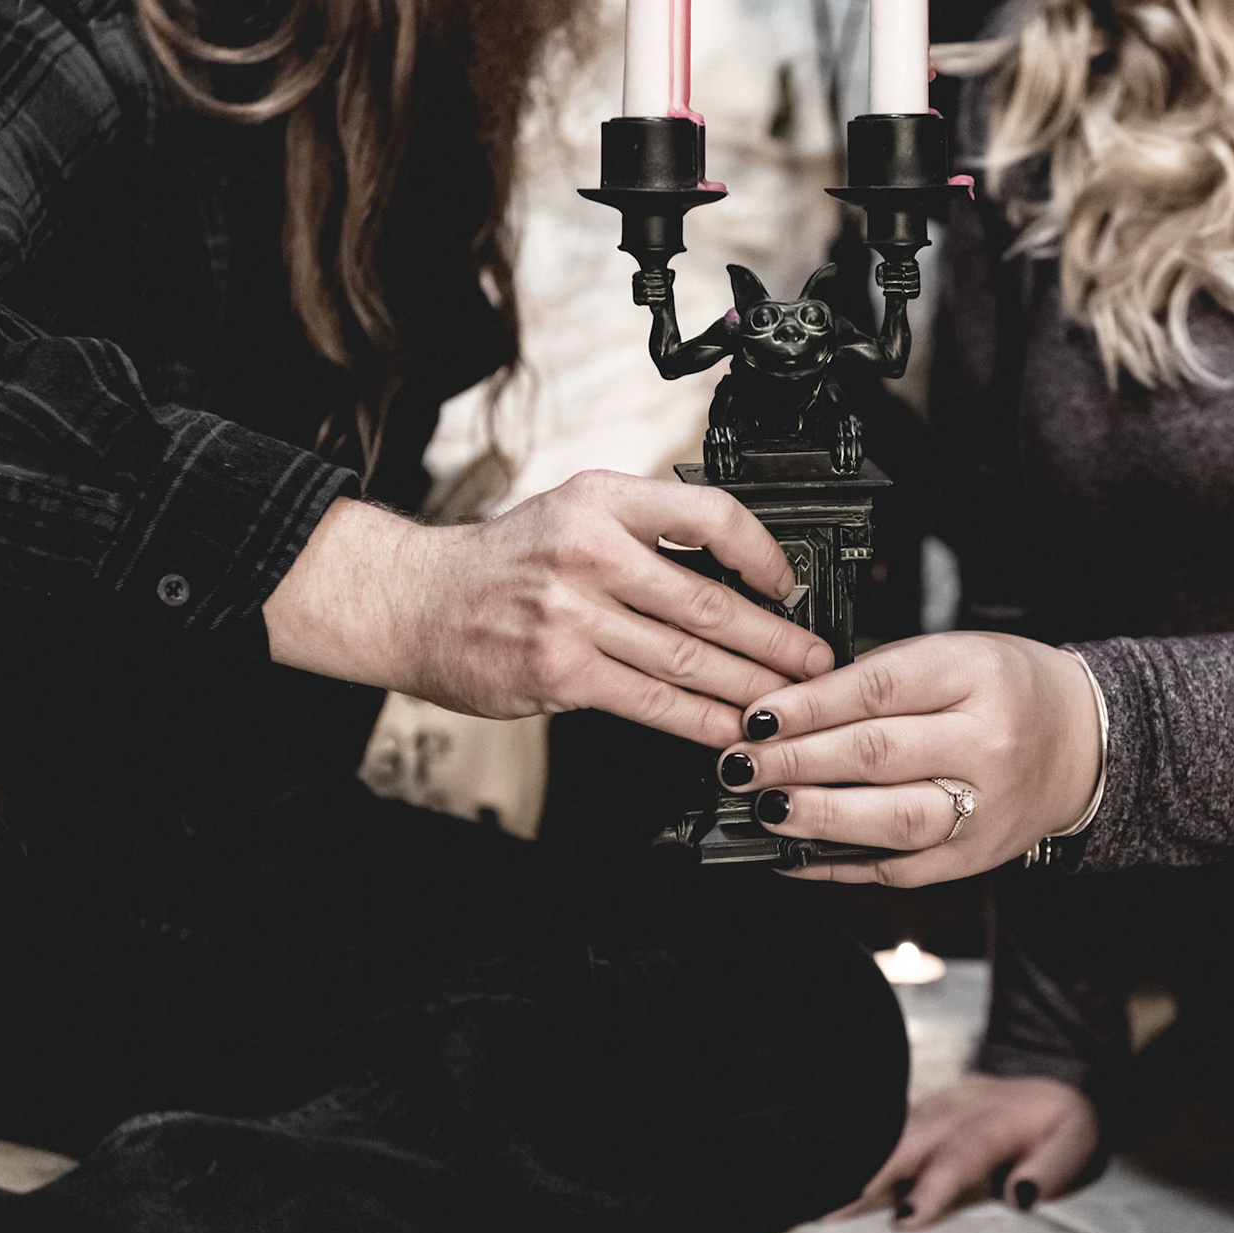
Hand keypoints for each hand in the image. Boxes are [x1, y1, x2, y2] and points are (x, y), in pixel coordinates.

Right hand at [264, 473, 832, 744]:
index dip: (763, 552)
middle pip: (709, 601)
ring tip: (789, 704)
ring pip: (686, 658)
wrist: (417, 601)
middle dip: (775, 640)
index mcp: (603, 500)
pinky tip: (730, 731)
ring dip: (749, 688)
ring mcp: (572, 614)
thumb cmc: (504, 563)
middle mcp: (590, 551)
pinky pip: (649, 701)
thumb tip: (740, 576)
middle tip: (816, 662)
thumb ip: (648, 533)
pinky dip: (699, 721)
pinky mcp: (560, 671)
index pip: (708, 514)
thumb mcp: (575, 515)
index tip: (789, 583)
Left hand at [713, 632, 1102, 885]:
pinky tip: (794, 853)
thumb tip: (790, 706)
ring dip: (816, 814)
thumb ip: (880, 677)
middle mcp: (987, 744)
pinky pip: (898, 869)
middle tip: (742, 763)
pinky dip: (839, 863)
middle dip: (796, 761)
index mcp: (978, 677)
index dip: (809, 706)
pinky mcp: (974, 857)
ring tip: (766, 806)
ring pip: (890, 819)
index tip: (759, 714)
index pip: (879, 691)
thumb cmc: (1007, 690)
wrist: (1083, 741)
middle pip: (877, 755)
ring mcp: (985, 808)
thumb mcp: (954, 654)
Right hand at [836, 1074, 1100, 1229]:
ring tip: (824, 1196)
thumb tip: (1019, 1195)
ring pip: (890, 1131)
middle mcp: (958, 1107)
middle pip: (909, 1137)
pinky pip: (886, 1129)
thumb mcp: (1074, 1144)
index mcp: (996, 1117)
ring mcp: (934, 1105)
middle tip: (835, 1206)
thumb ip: (1049, 1169)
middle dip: (873, 1171)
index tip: (906, 1217)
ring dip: (859, 1162)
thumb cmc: (1060, 1124)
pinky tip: (832, 1173)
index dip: (933, 1185)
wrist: (1051, 1080)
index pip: (962, 1152)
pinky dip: (861, 1150)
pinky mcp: (920, 1112)